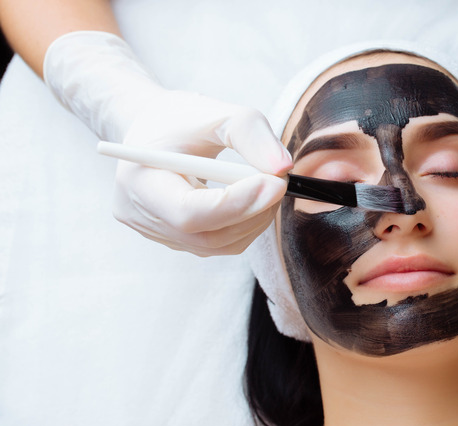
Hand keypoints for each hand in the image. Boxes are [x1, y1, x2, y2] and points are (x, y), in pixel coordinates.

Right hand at [44, 31, 291, 254]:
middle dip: (253, 210)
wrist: (155, 131)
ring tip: (268, 184)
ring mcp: (159, 233)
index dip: (236, 203)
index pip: (188, 212)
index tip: (276, 182)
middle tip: (281, 181)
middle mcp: (141, 215)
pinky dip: (246, 224)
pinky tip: (253, 198)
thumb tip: (282, 168)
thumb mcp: (215, 112)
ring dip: (255, 218)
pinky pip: (221, 244)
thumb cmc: (180, 119)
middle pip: (207, 235)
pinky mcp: (178, 240)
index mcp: (138, 180)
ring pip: (220, 244)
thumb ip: (250, 134)